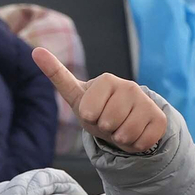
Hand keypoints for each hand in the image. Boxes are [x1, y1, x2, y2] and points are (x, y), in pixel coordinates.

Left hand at [34, 46, 166, 154]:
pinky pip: (141, 141)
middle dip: (103, 129)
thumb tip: (36, 50)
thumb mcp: (75, 96)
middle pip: (107, 122)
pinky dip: (133, 144)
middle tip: (106, 123)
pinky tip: (134, 133)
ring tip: (119, 128)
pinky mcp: (158, 117)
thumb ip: (57, 74)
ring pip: (125, 133)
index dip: (89, 116)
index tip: (90, 112)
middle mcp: (128, 86)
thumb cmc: (96, 110)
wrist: (122, 124)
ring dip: (118, 138)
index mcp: (105, 81)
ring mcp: (145, 100)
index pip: (90, 108)